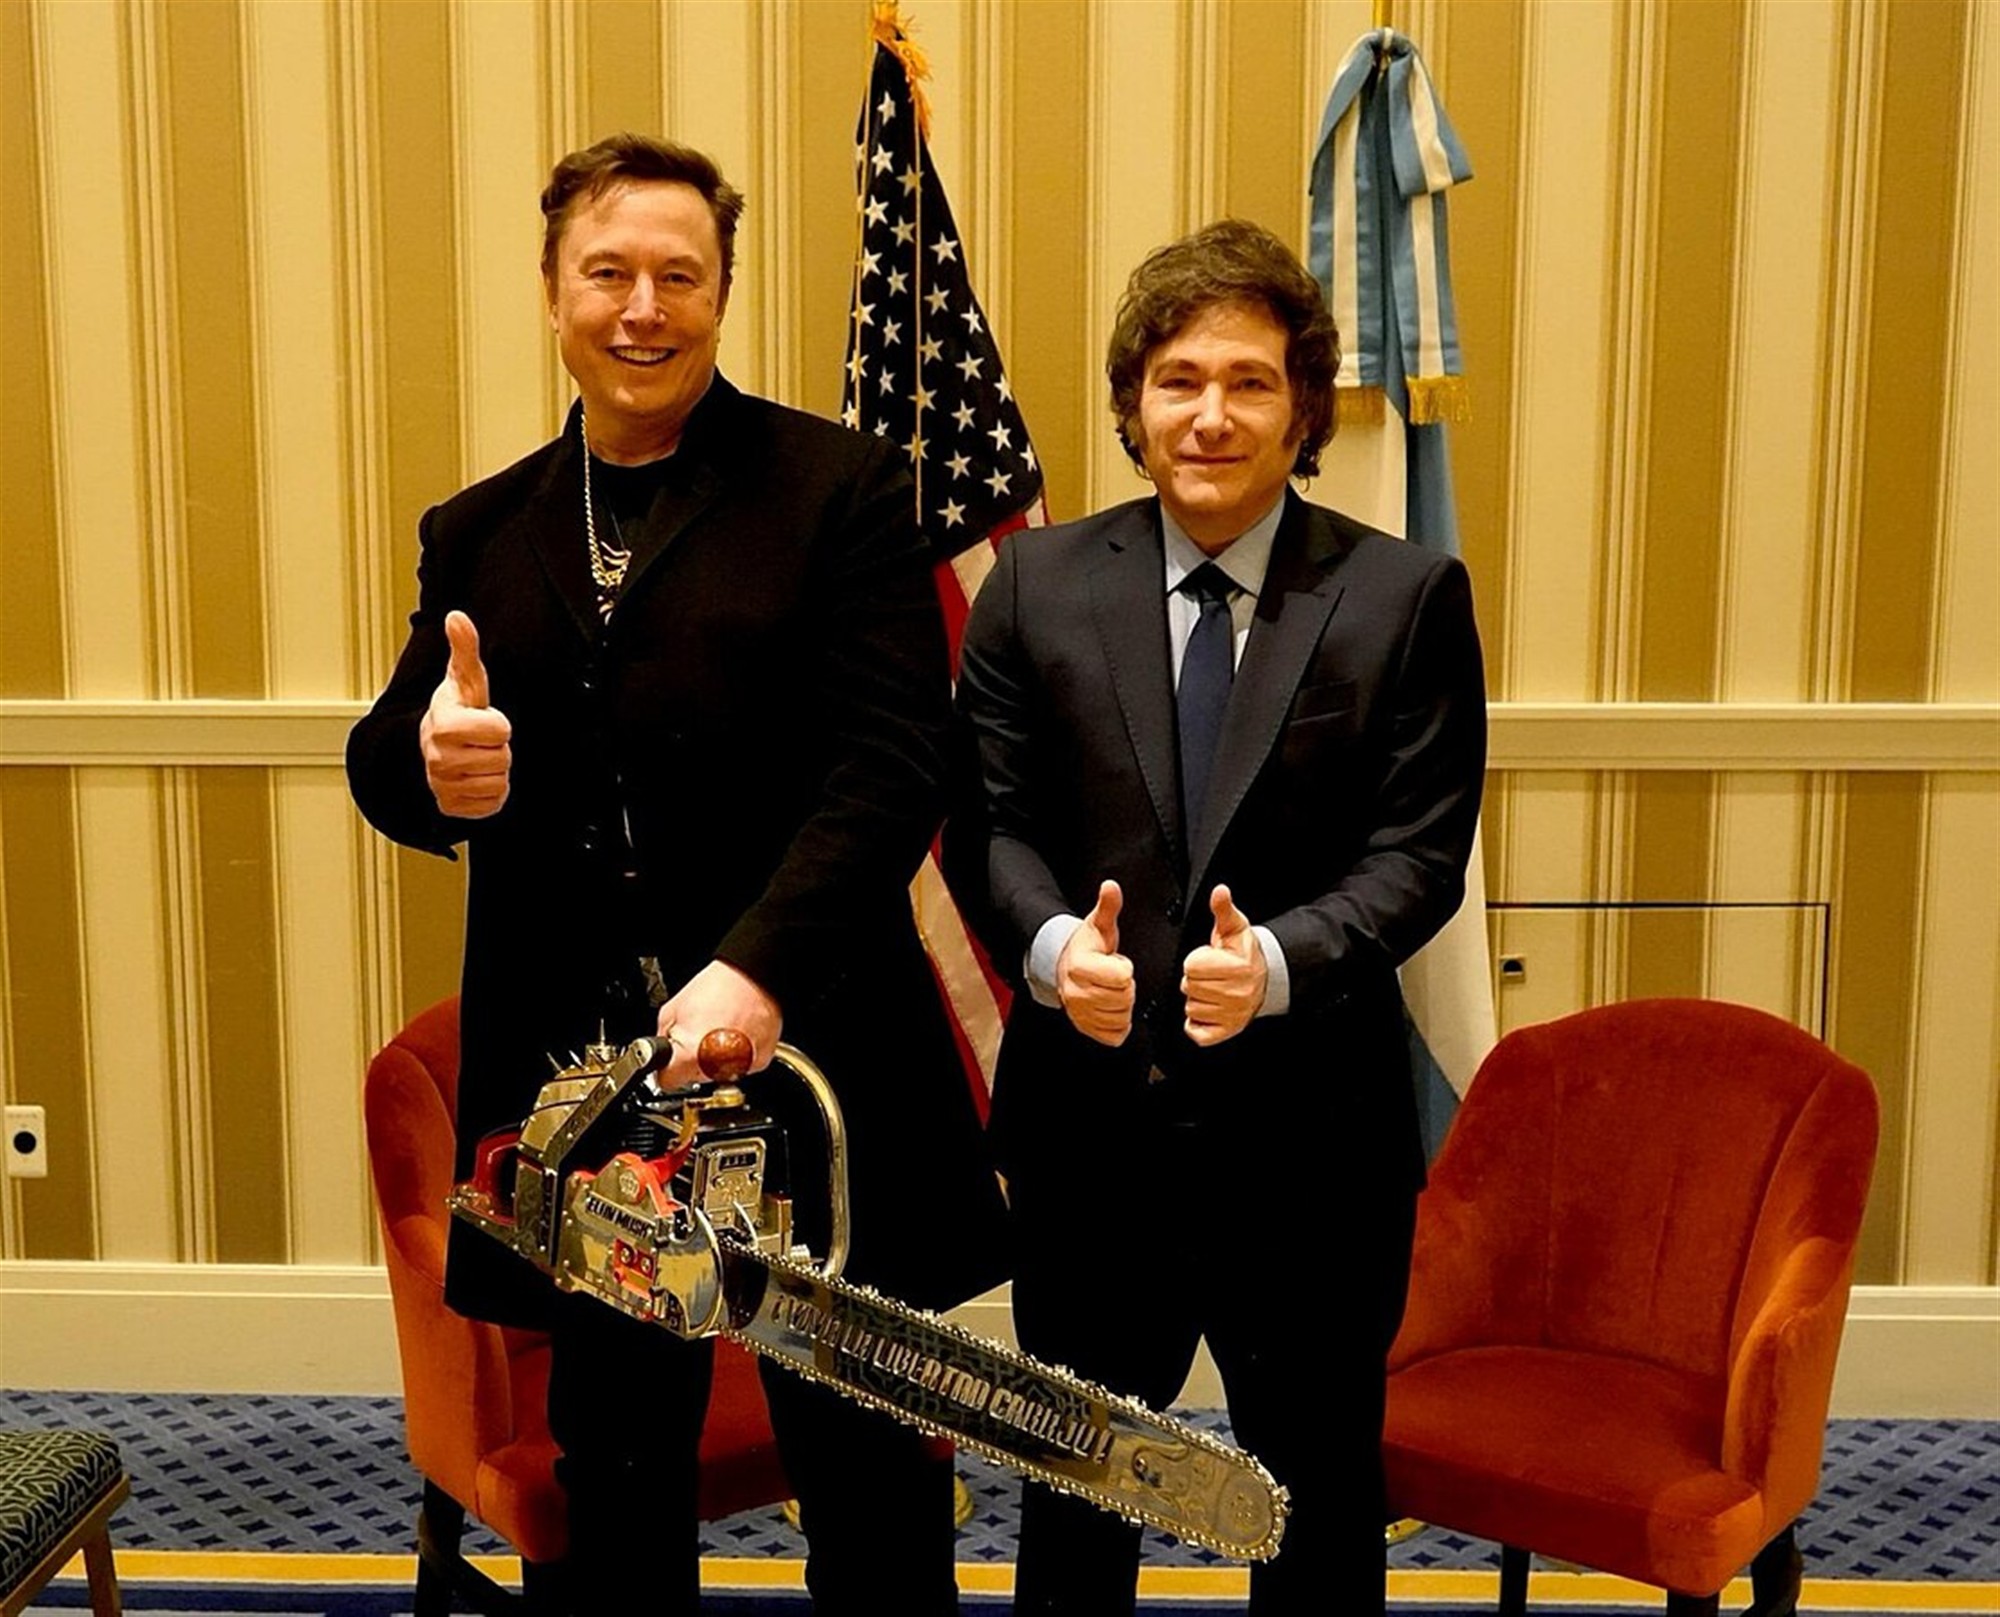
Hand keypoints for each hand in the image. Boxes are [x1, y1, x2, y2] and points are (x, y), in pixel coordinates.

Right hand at [420, 611, 512, 818]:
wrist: (435, 745)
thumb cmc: (458, 709)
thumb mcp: (466, 678)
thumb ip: (465, 648)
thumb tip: (457, 616)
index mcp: (443, 724)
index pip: (499, 730)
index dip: (499, 724)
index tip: (483, 719)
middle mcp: (437, 758)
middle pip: (501, 759)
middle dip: (498, 749)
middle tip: (480, 741)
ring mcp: (442, 785)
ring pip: (498, 783)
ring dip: (496, 771)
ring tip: (478, 757)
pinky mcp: (451, 808)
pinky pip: (491, 805)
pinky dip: (491, 794)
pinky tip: (476, 778)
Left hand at [654, 960, 782, 1087]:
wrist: (754, 978)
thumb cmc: (718, 988)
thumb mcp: (670, 1010)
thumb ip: (662, 1039)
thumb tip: (663, 1054)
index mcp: (690, 1057)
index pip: (666, 1080)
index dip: (665, 1067)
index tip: (669, 1060)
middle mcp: (717, 1068)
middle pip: (693, 1078)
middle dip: (691, 1061)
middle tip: (698, 1035)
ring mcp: (741, 1068)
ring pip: (717, 1074)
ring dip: (714, 1059)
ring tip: (719, 1031)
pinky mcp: (759, 1063)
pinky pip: (740, 1066)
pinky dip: (736, 1055)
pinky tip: (735, 1033)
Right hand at [1056, 880, 1134, 1046]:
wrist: (1063, 967)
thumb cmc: (1087, 946)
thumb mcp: (1099, 924)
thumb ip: (1108, 906)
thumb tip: (1111, 886)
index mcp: (1080, 966)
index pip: (1121, 977)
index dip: (1125, 968)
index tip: (1117, 963)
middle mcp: (1075, 992)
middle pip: (1123, 999)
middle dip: (1126, 988)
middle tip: (1115, 978)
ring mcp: (1079, 1013)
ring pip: (1120, 1018)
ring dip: (1123, 1006)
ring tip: (1112, 991)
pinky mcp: (1085, 1029)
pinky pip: (1115, 1036)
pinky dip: (1119, 1025)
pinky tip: (1111, 1008)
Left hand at [1181, 884, 1265, 1046]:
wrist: (1265, 977)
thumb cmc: (1244, 952)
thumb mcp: (1233, 927)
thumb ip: (1223, 909)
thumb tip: (1219, 891)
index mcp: (1238, 968)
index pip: (1191, 967)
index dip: (1196, 960)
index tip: (1210, 959)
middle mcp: (1238, 994)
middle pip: (1189, 987)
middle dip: (1195, 979)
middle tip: (1211, 974)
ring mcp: (1233, 1016)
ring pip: (1191, 1009)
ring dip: (1197, 999)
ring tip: (1213, 989)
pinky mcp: (1227, 1031)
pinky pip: (1196, 1032)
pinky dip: (1196, 1023)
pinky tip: (1208, 1008)